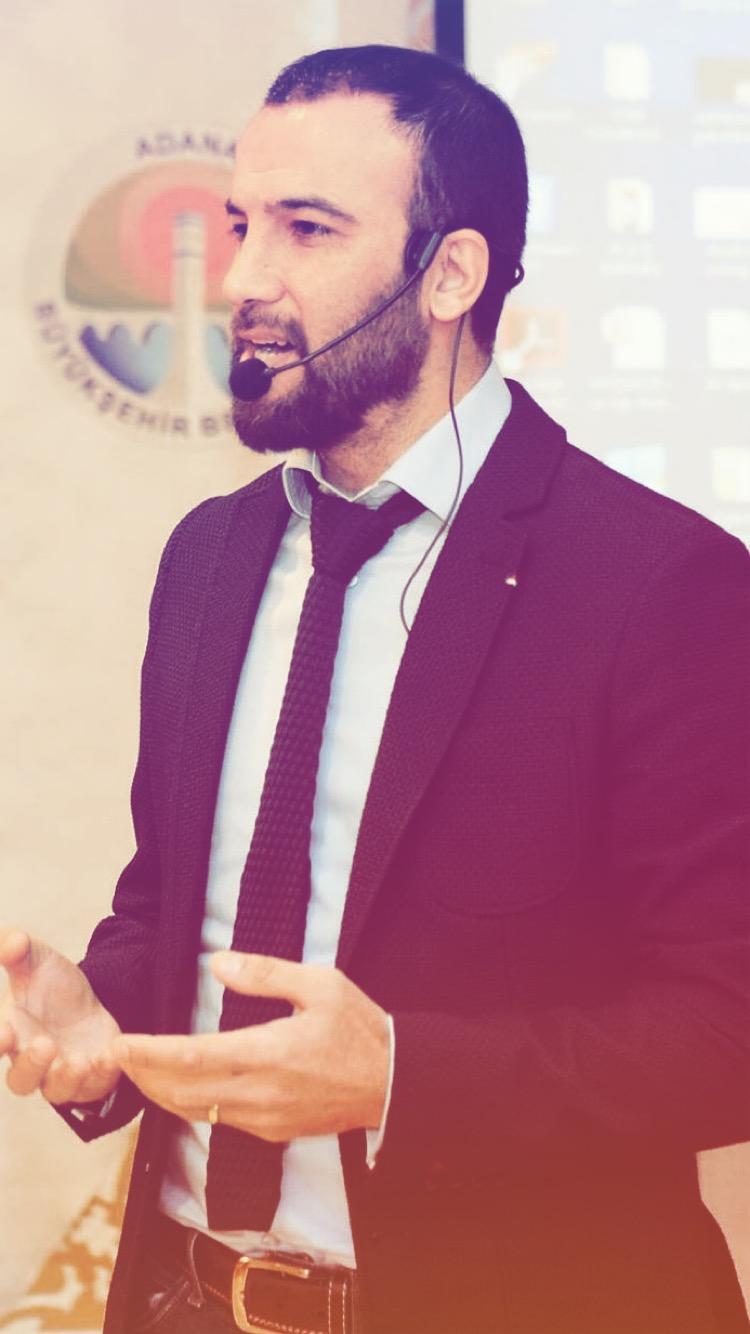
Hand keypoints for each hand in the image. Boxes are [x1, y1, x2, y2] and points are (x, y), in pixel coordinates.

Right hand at [0, 927, 120, 1104]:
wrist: (87, 1001)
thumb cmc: (50, 986)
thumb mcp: (35, 959)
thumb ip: (17, 948)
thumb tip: (13, 940)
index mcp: (10, 1032)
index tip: (3, 1035)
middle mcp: (31, 1059)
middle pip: (21, 1080)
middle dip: (31, 1066)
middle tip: (45, 1044)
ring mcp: (61, 1072)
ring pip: (56, 1091)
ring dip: (66, 1079)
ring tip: (78, 1060)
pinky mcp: (92, 1076)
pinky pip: (95, 1087)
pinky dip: (102, 1075)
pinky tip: (108, 1055)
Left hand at [113, 953, 389, 1140]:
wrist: (393, 1084)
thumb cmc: (359, 1028)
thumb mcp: (321, 984)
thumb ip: (266, 973)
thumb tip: (217, 963)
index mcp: (270, 1053)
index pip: (193, 1057)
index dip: (150, 1054)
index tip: (121, 1045)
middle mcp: (261, 1094)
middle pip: (183, 1091)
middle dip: (144, 1076)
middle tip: (117, 1058)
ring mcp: (264, 1119)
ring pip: (196, 1111)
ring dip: (162, 1093)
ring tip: (138, 1071)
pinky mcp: (271, 1132)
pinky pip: (218, 1120)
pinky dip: (190, 1104)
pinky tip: (181, 1088)